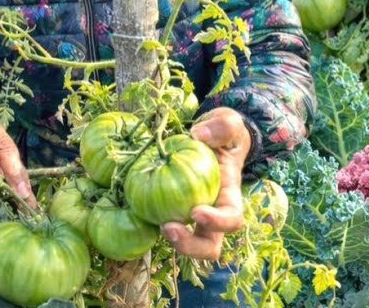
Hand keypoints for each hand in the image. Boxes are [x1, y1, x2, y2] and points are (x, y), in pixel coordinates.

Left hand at [161, 107, 250, 259]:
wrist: (210, 139)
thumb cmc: (222, 134)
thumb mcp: (229, 122)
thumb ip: (223, 125)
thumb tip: (198, 135)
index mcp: (229, 196)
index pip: (231, 219)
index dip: (218, 222)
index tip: (196, 211)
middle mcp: (212, 212)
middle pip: (209, 245)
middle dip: (191, 246)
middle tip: (169, 228)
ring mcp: (191, 216)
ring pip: (186, 243)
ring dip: (172, 241)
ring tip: (158, 225)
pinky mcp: (171, 211)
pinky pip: (162, 224)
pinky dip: (150, 222)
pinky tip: (136, 208)